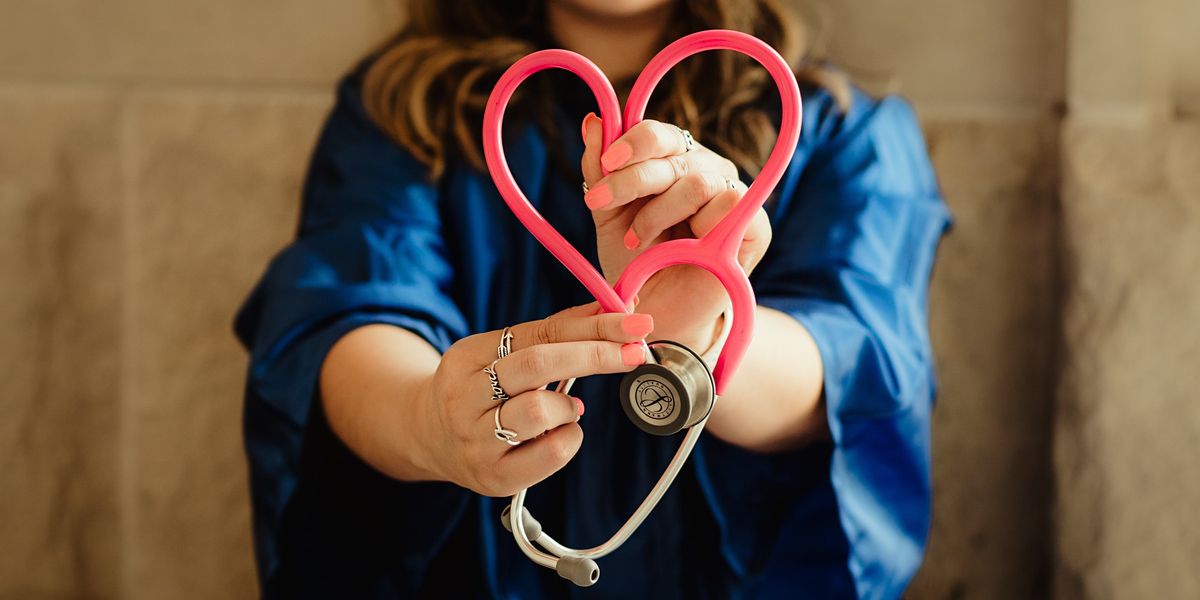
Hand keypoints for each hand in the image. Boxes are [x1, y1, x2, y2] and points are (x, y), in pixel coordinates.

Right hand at [413, 303, 652, 495]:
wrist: (430, 438)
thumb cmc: (482, 389)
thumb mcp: (502, 353)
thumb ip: (553, 333)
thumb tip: (610, 309)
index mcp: (466, 357)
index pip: (538, 333)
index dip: (591, 327)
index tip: (634, 323)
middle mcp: (464, 398)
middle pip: (536, 365)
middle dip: (594, 355)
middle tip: (635, 352)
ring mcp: (476, 441)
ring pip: (539, 411)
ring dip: (569, 406)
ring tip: (567, 407)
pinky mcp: (494, 477)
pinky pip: (550, 454)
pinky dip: (569, 437)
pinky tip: (560, 433)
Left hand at [580, 115, 771, 350]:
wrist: (658, 313)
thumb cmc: (636, 262)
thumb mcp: (608, 215)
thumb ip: (599, 170)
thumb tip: (593, 121)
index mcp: (674, 160)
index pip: (659, 134)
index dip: (632, 142)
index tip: (604, 165)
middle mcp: (706, 169)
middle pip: (674, 153)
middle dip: (631, 179)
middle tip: (600, 203)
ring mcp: (733, 194)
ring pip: (698, 181)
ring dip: (659, 213)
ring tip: (637, 240)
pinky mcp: (756, 225)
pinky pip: (731, 204)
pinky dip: (698, 227)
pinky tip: (681, 249)